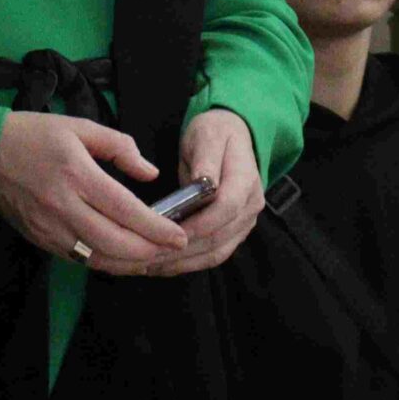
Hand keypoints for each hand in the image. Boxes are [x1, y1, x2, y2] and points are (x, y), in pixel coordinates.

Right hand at [0, 112, 188, 274]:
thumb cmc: (31, 136)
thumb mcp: (77, 126)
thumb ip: (119, 146)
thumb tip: (150, 173)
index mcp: (76, 174)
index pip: (126, 211)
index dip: (158, 228)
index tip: (180, 235)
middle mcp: (64, 207)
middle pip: (118, 244)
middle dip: (152, 252)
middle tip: (174, 249)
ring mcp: (51, 229)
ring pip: (102, 260)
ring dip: (133, 264)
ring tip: (156, 258)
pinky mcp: (43, 241)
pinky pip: (82, 261)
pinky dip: (109, 264)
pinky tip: (125, 259)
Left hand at [144, 109, 262, 275]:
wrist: (232, 135)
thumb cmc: (215, 132)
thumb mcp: (207, 135)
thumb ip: (206, 160)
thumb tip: (204, 184)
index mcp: (245, 179)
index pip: (226, 209)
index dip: (199, 224)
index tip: (170, 232)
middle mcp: (250, 206)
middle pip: (220, 237)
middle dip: (184, 250)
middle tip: (148, 257)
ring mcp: (244, 221)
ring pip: (217, 251)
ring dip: (184, 263)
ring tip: (150, 266)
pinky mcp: (234, 231)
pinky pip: (215, 253)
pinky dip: (190, 262)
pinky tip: (164, 265)